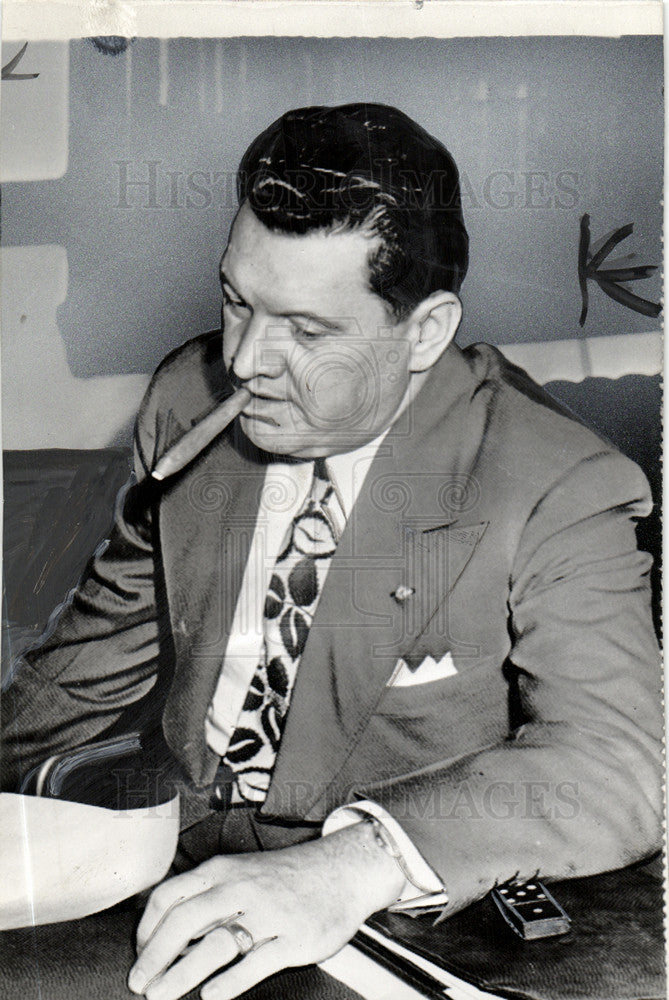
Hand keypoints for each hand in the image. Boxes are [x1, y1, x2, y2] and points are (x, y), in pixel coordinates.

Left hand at [127, 821, 404, 999]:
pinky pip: (255, 963)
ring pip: (216, 944)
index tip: (138, 953)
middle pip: (185, 921)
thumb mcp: (241, 874)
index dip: (147, 928)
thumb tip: (164, 931)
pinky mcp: (294, 939)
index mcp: (224, 871)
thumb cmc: (285, 878)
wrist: (341, 871)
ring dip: (182, 974)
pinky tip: (211, 996)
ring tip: (162, 996)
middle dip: (155, 956)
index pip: (170, 895)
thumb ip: (207, 897)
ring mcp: (269, 914)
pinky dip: (229, 982)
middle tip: (140, 983)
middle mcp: (242, 889)